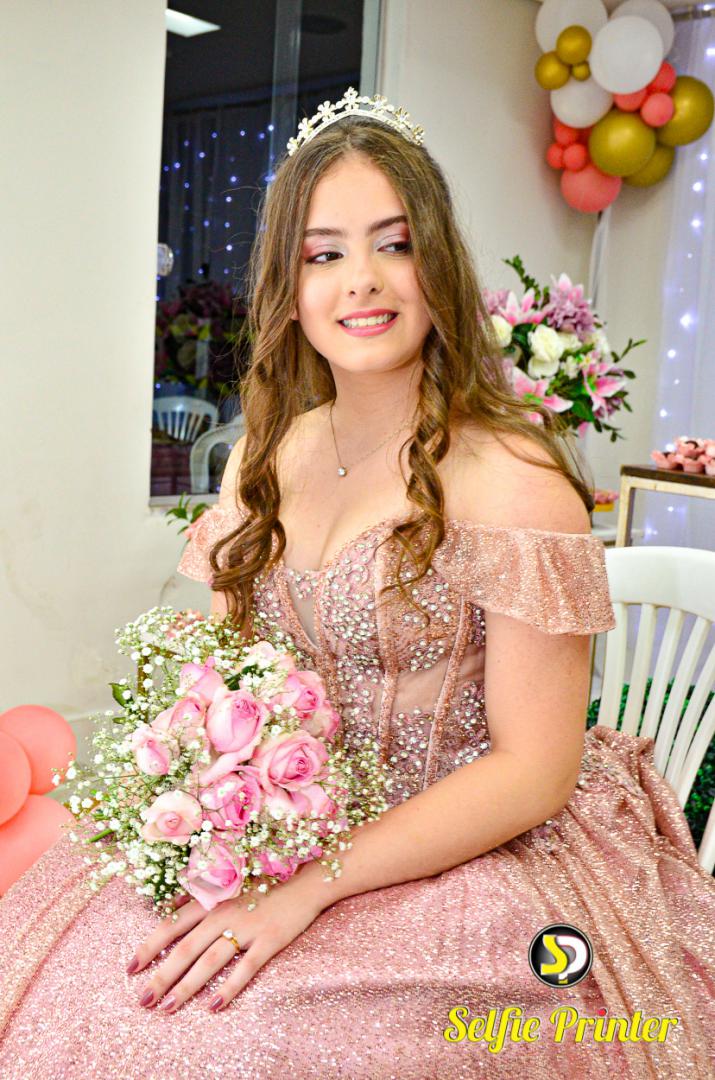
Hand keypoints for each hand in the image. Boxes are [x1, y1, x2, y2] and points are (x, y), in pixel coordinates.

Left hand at [126, 871, 324, 1013]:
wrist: (306, 877)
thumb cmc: (265, 878)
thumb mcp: (228, 880)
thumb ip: (200, 893)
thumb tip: (170, 906)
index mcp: (211, 897)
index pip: (171, 925)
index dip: (149, 947)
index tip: (130, 969)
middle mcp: (223, 912)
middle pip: (184, 948)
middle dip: (161, 976)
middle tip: (143, 1000)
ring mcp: (246, 926)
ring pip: (209, 961)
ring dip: (186, 987)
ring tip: (168, 1007)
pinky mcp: (268, 940)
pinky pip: (245, 969)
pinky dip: (228, 989)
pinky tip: (213, 1006)